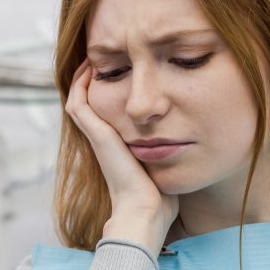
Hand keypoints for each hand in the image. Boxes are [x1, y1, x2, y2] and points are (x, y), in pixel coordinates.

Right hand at [65, 62, 177, 249]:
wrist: (145, 211)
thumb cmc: (159, 197)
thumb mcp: (164, 167)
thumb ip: (170, 153)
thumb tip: (191, 143)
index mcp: (116, 147)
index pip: (104, 113)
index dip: (108, 92)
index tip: (119, 72)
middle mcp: (102, 141)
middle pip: (87, 103)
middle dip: (93, 80)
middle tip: (100, 58)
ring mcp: (96, 137)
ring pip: (78, 100)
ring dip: (83, 78)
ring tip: (92, 57)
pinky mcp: (97, 135)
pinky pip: (79, 103)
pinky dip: (81, 84)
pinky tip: (91, 67)